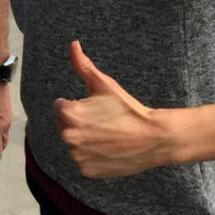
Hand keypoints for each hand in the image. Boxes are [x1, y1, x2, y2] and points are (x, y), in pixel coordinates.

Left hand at [53, 40, 169, 177]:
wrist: (154, 138)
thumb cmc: (128, 109)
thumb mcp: (104, 85)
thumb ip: (83, 65)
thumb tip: (73, 44)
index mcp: (68, 114)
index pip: (60, 107)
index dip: (78, 105)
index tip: (96, 109)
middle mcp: (68, 136)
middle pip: (65, 125)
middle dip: (79, 122)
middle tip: (103, 123)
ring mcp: (77, 156)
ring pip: (74, 144)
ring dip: (85, 140)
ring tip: (107, 136)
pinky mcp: (86, 170)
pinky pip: (82, 160)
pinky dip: (92, 156)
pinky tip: (108, 150)